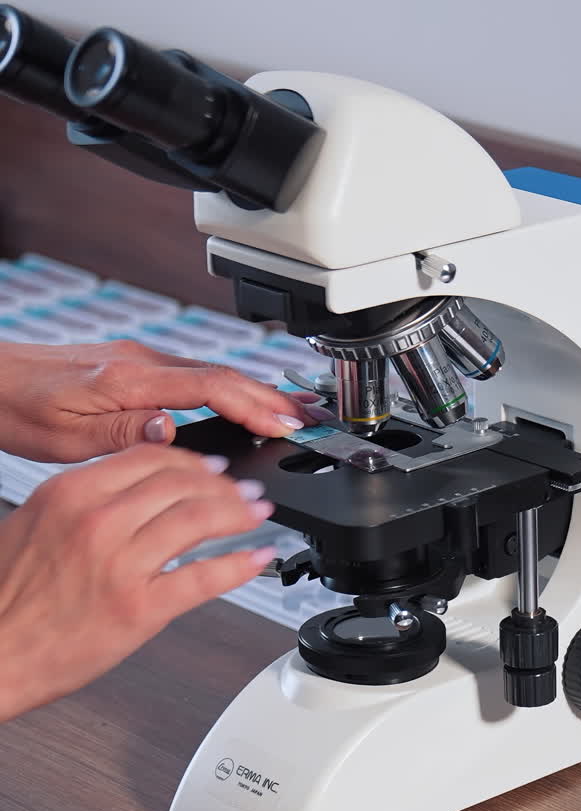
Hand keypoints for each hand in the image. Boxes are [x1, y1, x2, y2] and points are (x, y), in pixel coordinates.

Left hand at [0, 339, 327, 462]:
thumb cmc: (19, 407)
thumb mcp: (67, 437)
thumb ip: (125, 435)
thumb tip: (173, 432)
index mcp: (129, 378)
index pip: (210, 387)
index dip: (254, 405)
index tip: (285, 424)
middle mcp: (140, 362)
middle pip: (223, 376)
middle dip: (272, 397)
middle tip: (311, 420)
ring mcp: (140, 362)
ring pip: (213, 374)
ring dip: (255, 393)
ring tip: (291, 413)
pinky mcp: (135, 368)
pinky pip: (195, 376)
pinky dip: (228, 391)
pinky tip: (242, 404)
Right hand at [0, 445, 277, 720]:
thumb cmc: (9, 597)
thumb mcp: (36, 524)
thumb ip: (83, 501)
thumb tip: (131, 491)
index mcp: (71, 494)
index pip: (149, 458)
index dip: (191, 460)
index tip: (211, 468)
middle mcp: (99, 521)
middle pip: (181, 483)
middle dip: (225, 485)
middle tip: (244, 491)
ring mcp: (122, 564)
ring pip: (199, 520)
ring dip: (239, 513)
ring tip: (257, 514)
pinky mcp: (140, 609)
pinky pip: (203, 578)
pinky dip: (239, 565)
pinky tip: (256, 558)